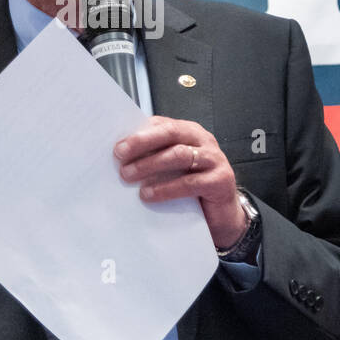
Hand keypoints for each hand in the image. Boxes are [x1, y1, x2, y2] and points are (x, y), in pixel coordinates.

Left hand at [113, 115, 246, 249]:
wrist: (222, 215)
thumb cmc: (193, 188)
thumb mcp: (173, 169)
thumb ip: (155, 157)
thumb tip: (121, 157)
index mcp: (190, 132)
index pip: (162, 124)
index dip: (139, 132)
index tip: (117, 145)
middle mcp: (204, 140)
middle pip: (171, 133)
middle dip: (142, 142)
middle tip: (120, 154)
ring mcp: (214, 159)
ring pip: (179, 155)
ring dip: (150, 164)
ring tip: (128, 176)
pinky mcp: (221, 181)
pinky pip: (189, 182)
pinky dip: (166, 188)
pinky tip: (148, 195)